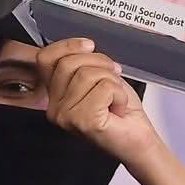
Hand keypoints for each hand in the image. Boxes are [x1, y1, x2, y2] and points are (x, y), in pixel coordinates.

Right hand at [39, 40, 159, 173]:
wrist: (138, 139)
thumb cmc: (121, 110)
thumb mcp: (98, 77)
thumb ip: (83, 63)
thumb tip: (82, 46)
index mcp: (55, 95)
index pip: (45, 58)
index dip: (68, 45)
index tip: (89, 46)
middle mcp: (54, 108)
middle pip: (68, 63)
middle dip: (99, 63)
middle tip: (113, 79)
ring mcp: (66, 116)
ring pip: (87, 74)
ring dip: (112, 82)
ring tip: (115, 99)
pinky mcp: (83, 121)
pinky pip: (104, 88)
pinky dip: (119, 94)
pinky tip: (118, 109)